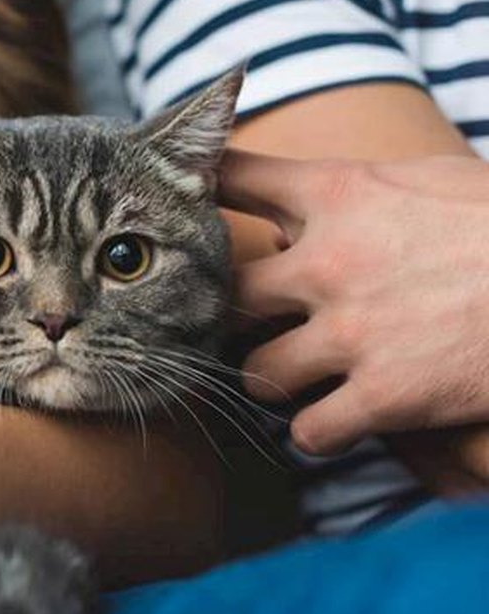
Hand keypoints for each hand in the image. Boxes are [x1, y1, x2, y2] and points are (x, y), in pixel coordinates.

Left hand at [221, 152, 488, 454]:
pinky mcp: (386, 395)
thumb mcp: (430, 181)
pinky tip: (331, 425)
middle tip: (248, 330)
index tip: (183, 205)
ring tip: (292, 381)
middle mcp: (329, 261)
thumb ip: (361, 191)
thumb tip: (306, 204)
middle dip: (231, 318)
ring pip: (257, 375)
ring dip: (270, 382)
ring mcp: (353, 331)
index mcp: (340, 193)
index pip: (236, 178)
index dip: (201, 191)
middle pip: (227, 295)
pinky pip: (310, 433)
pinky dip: (315, 435)